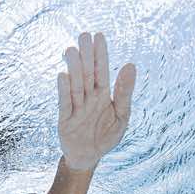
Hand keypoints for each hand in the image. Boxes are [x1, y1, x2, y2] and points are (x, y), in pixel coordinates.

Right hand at [58, 32, 135, 171]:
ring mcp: (76, 108)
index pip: (101, 71)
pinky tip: (63, 76)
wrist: (89, 157)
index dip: (100, 55)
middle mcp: (88, 98)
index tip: (99, 36)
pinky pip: (65, 104)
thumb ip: (124, 93)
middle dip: (85, 56)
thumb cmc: (106, 136)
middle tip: (83, 36)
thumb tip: (130, 65)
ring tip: (71, 51)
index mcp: (102, 95)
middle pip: (87, 74)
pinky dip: (64, 91)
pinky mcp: (65, 120)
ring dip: (74, 69)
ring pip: (75, 86)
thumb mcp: (121, 117)